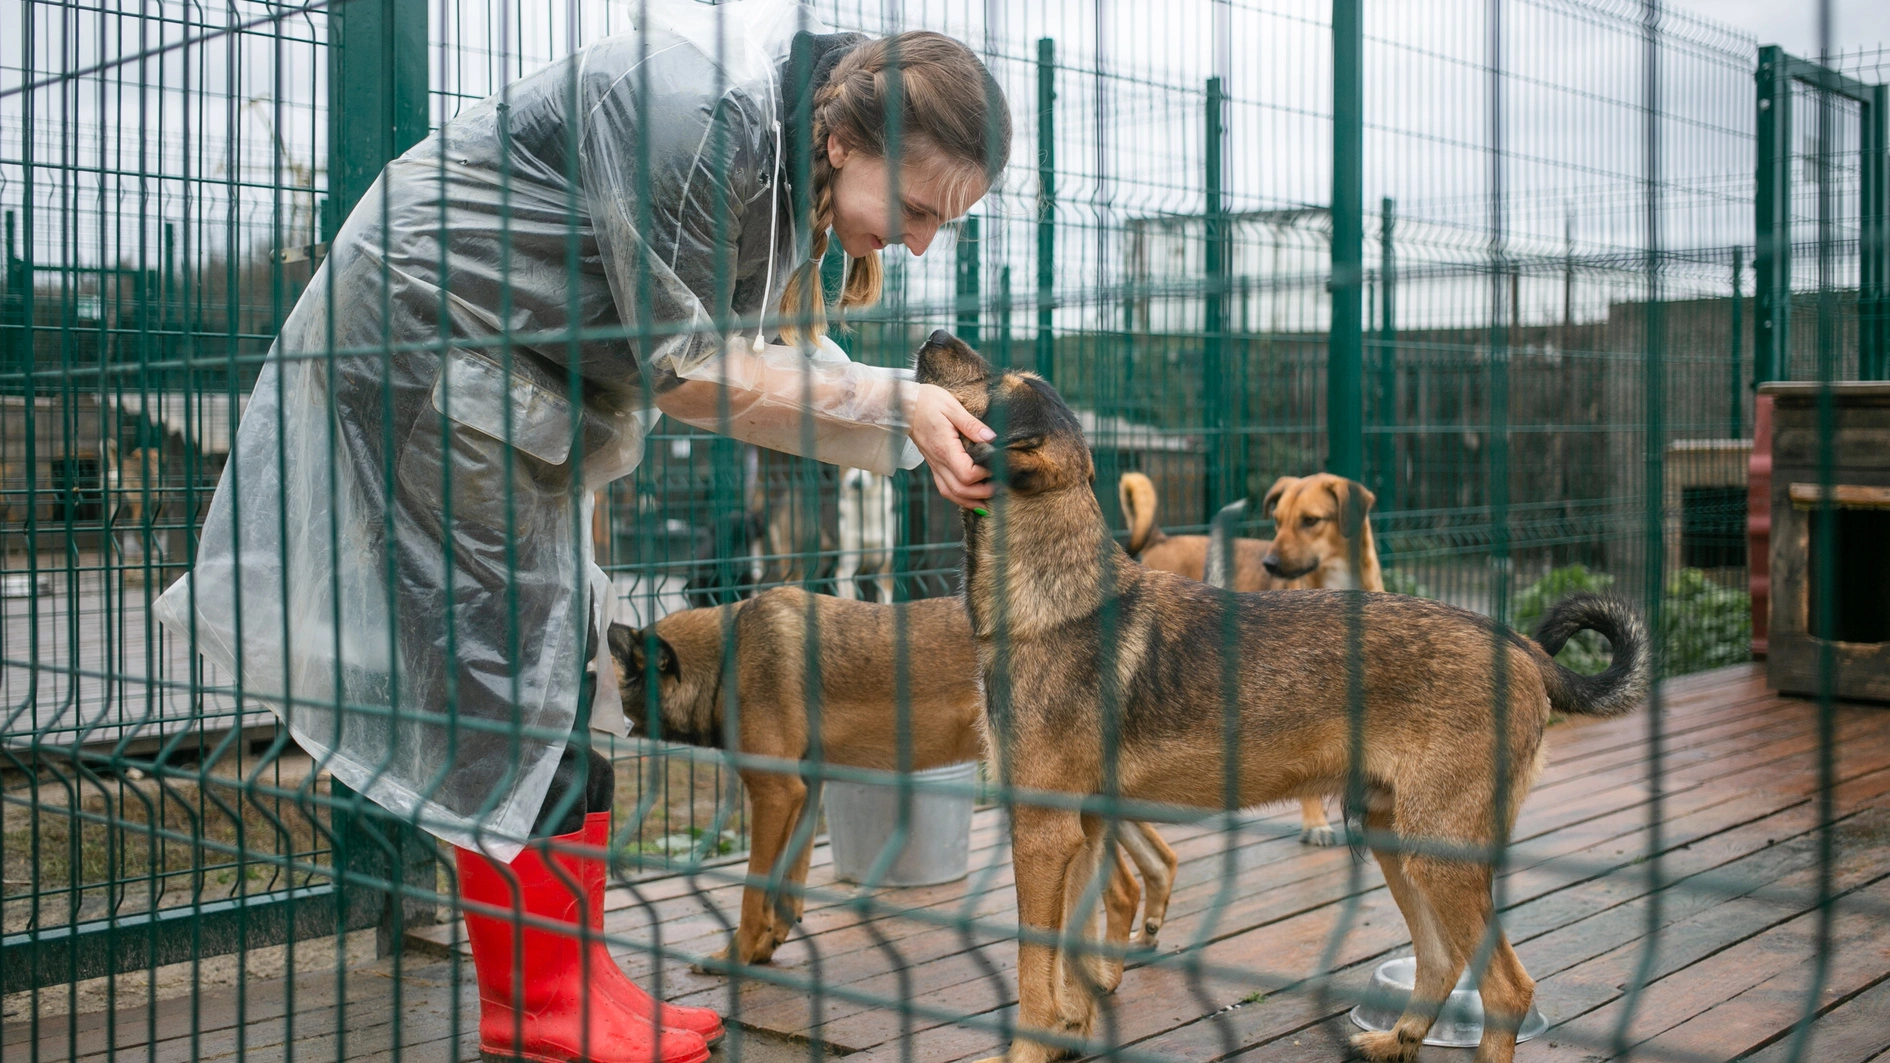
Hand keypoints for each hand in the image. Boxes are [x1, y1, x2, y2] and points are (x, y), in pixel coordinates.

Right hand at [906, 383, 994, 508]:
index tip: (995, 465)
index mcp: (945, 448)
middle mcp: (938, 461)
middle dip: (981, 493)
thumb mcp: (952, 407)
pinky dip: (959, 497)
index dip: (983, 474)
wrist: (904, 405)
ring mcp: (934, 465)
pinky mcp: (933, 465)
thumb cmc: (928, 403)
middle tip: (998, 487)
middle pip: (960, 489)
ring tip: (987, 501)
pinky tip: (971, 497)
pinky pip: (945, 488)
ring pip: (950, 493)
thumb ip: (972, 425)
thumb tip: (991, 438)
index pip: (966, 474)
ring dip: (970, 501)